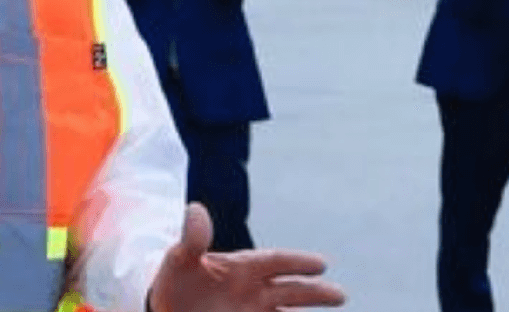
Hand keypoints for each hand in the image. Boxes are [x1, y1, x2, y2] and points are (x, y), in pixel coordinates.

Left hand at [150, 204, 345, 311]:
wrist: (168, 309)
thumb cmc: (175, 281)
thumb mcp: (179, 259)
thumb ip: (192, 238)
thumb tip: (195, 207)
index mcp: (243, 267)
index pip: (276, 260)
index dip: (297, 261)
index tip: (321, 264)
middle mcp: (255, 291)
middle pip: (292, 290)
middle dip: (315, 293)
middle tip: (340, 296)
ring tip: (336, 306)